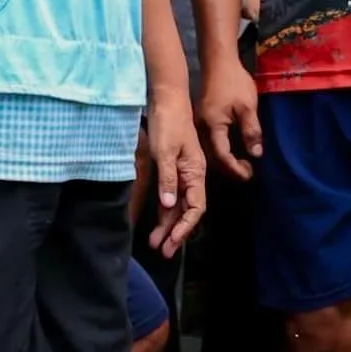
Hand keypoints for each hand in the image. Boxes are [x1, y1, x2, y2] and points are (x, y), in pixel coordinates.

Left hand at [143, 84, 208, 255]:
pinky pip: (170, 195)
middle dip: (176, 233)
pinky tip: (157, 222)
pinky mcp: (171, 168)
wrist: (166, 99)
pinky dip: (164, 211)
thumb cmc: (168, 122)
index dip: (185, 227)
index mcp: (195, 172)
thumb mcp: (165, 151)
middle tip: (163, 252)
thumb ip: (167, 178)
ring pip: (177, 206)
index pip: (195, 207)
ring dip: (168, 225)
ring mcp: (182, 173)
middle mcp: (191, 176)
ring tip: (155, 244)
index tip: (172, 242)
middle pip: (187, 211)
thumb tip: (170, 205)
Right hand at [200, 50, 264, 179]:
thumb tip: (256, 154)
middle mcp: (202, 128)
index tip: (250, 174)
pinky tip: (231, 150)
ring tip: (241, 164)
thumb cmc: (234, 82)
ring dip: (225, 161)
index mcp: (212, 126)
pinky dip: (220, 151)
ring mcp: (200, 123)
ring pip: (209, 151)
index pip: (222, 156)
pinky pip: (209, 142)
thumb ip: (251, 131)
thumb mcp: (248, 107)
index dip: (236, 168)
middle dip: (230, 168)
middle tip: (248, 172)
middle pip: (213, 158)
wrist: (218, 62)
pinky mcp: (202, 119)